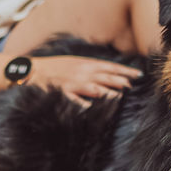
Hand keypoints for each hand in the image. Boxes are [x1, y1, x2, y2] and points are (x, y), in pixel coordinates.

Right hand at [25, 55, 142, 106]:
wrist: (32, 70)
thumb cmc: (55, 68)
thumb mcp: (75, 63)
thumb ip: (91, 68)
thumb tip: (108, 73)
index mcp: (86, 64)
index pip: (110, 67)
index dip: (125, 71)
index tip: (139, 75)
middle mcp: (82, 72)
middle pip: (106, 77)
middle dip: (120, 82)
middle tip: (132, 87)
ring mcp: (73, 82)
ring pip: (93, 87)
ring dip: (107, 92)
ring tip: (119, 97)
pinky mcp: (62, 91)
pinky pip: (73, 99)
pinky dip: (81, 103)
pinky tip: (89, 107)